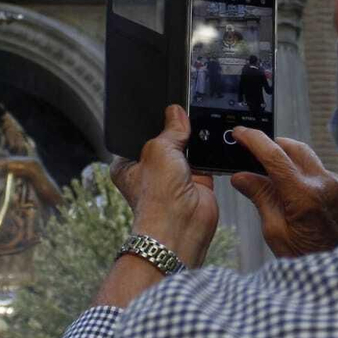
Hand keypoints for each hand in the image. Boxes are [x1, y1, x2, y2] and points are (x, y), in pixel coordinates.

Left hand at [110, 105, 218, 269]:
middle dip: (176, 134)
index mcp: (128, 165)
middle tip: (182, 124)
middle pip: (166, 141)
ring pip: (187, 150)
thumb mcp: (159, 149)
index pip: (139, 137)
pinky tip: (208, 149)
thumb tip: (175, 112)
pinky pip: (205, 161)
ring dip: (193, 146)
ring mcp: (174, 179)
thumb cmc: (158, 199)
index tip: (164, 111)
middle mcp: (150, 173)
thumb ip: (170, 128)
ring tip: (195, 139)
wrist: (182, 226)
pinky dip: (209, 155)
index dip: (152, 124)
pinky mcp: (196, 184)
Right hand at [230, 129, 337, 257]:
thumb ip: (261, 198)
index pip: (274, 155)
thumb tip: (241, 177)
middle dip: (271, 145)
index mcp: (304, 196)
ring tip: (268, 172)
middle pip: (292, 147)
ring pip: (306, 155)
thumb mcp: (275, 232)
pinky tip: (289, 186)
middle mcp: (324, 184)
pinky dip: (300, 170)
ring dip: (286, 156)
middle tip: (250, 154)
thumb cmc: (308, 258)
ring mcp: (336, 184)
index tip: (239, 134)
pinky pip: (317, 168)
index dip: (254, 140)